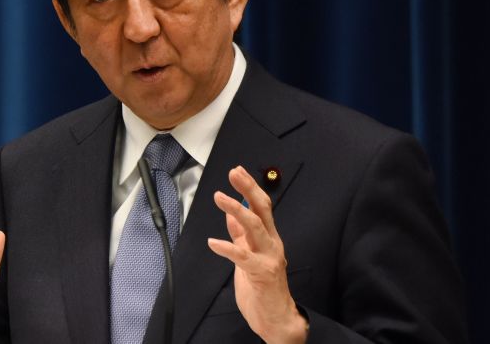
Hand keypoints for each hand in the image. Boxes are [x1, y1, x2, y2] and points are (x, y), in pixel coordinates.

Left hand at [207, 166, 307, 343]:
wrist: (277, 319)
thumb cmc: (262, 288)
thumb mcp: (248, 257)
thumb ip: (241, 237)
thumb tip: (231, 216)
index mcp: (268, 238)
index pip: (261, 207)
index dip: (249, 188)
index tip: (237, 171)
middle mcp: (272, 244)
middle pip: (262, 210)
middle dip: (248, 188)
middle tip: (234, 173)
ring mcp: (269, 258)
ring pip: (255, 227)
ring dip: (236, 210)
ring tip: (219, 197)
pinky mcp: (262, 274)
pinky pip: (243, 257)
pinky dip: (227, 248)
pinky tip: (213, 242)